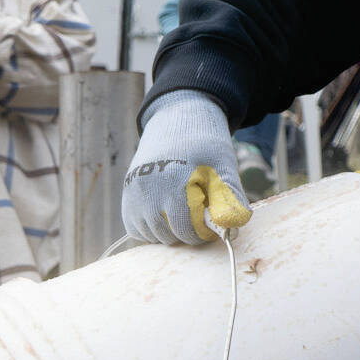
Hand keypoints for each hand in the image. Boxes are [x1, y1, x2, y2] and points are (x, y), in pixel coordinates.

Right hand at [122, 91, 252, 244]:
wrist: (176, 124)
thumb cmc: (204, 149)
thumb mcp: (224, 169)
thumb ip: (230, 199)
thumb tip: (232, 226)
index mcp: (176, 183)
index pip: (187, 229)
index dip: (203, 234)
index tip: (212, 227)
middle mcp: (151, 189)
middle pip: (170, 235)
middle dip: (188, 234)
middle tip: (199, 220)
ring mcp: (135, 193)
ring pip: (152, 235)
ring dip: (169, 233)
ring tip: (183, 215)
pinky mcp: (127, 195)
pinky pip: (136, 229)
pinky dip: (150, 229)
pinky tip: (165, 214)